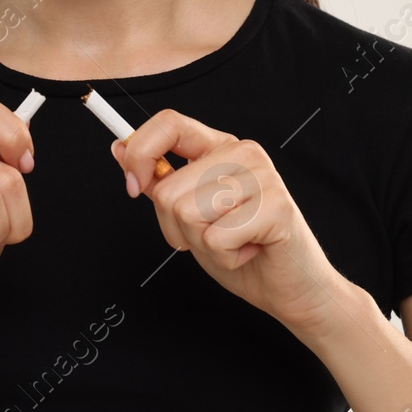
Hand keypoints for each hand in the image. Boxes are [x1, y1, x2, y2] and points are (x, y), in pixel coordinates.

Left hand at [113, 109, 355, 339]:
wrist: (290, 288)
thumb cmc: (241, 250)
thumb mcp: (188, 214)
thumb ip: (160, 181)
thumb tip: (121, 148)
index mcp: (219, 147)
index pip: (169, 123)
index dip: (141, 153)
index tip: (134, 186)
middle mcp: (242, 152)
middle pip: (169, 189)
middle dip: (176, 228)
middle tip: (211, 236)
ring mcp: (262, 176)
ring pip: (187, 213)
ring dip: (201, 244)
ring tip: (233, 242)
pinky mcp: (276, 206)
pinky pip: (215, 238)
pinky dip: (224, 258)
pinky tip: (248, 251)